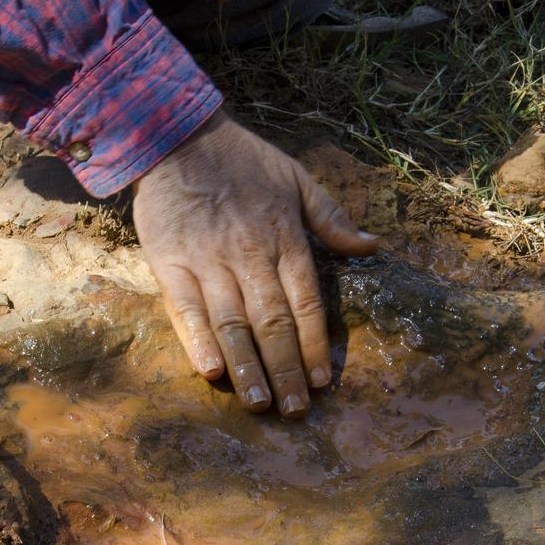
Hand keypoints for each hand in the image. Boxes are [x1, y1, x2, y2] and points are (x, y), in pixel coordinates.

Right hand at [132, 112, 378, 418]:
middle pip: (272, 322)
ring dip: (247, 366)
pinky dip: (197, 340)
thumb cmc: (242, 159)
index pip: (305, 302)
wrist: (176, 134)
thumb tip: (374, 247)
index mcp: (284, 237)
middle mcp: (248, 254)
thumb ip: (332, 218)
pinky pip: (185, 308)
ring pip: (232, 322)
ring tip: (259, 403)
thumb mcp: (297, 178)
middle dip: (286, 368)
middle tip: (294, 409)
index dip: (314, 345)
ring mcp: (207, 260)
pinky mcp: (170, 262)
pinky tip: (211, 371)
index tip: (321, 381)